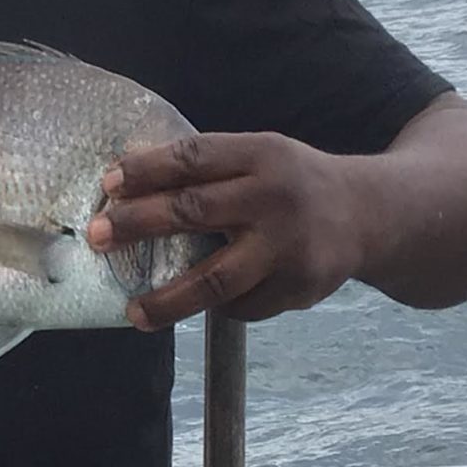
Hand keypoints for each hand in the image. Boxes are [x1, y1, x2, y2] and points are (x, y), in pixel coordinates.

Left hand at [85, 133, 366, 330]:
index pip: (193, 158)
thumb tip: (130, 185)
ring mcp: (288, 247)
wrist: (371, 215)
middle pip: (193, 211)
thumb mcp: (263, 156)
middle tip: (95, 236)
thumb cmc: (295, 183)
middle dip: (137, 224)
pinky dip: (217, 308)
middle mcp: (275, 198)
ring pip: (215, 280)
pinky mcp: (299, 287)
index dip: (146, 169)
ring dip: (167, 299)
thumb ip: (211, 168)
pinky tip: (197, 308)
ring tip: (133, 312)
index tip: (107, 183)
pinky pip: (243, 305)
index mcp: (262, 154)